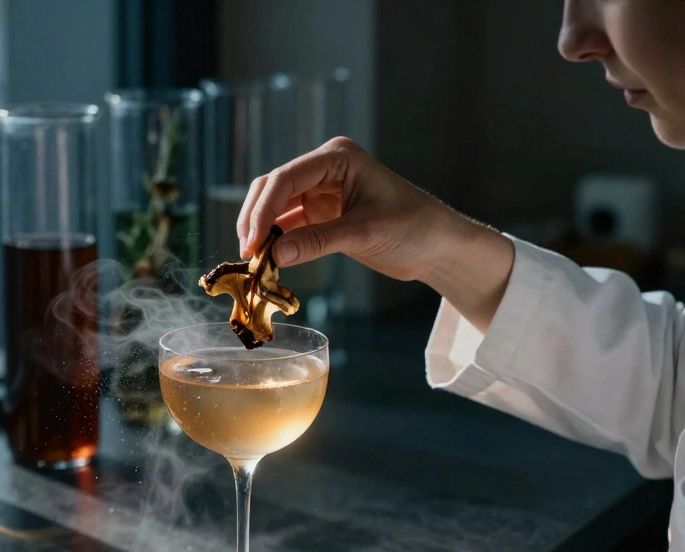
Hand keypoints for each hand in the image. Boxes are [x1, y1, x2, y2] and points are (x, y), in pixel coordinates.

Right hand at [237, 136, 452, 281]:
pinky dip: (276, 242)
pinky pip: (288, 225)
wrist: (438, 246)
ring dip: (262, 232)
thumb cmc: (414, 227)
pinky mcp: (321, 215)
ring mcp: (320, 191)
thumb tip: (274, 255)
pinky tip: (268, 260)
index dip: (263, 210)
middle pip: (273, 188)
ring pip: (275, 207)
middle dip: (257, 219)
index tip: (252, 242)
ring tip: (254, 261)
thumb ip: (318, 241)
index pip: (286, 178)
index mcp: (337, 157)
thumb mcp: (365, 233)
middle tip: (247, 254)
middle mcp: (324, 169)